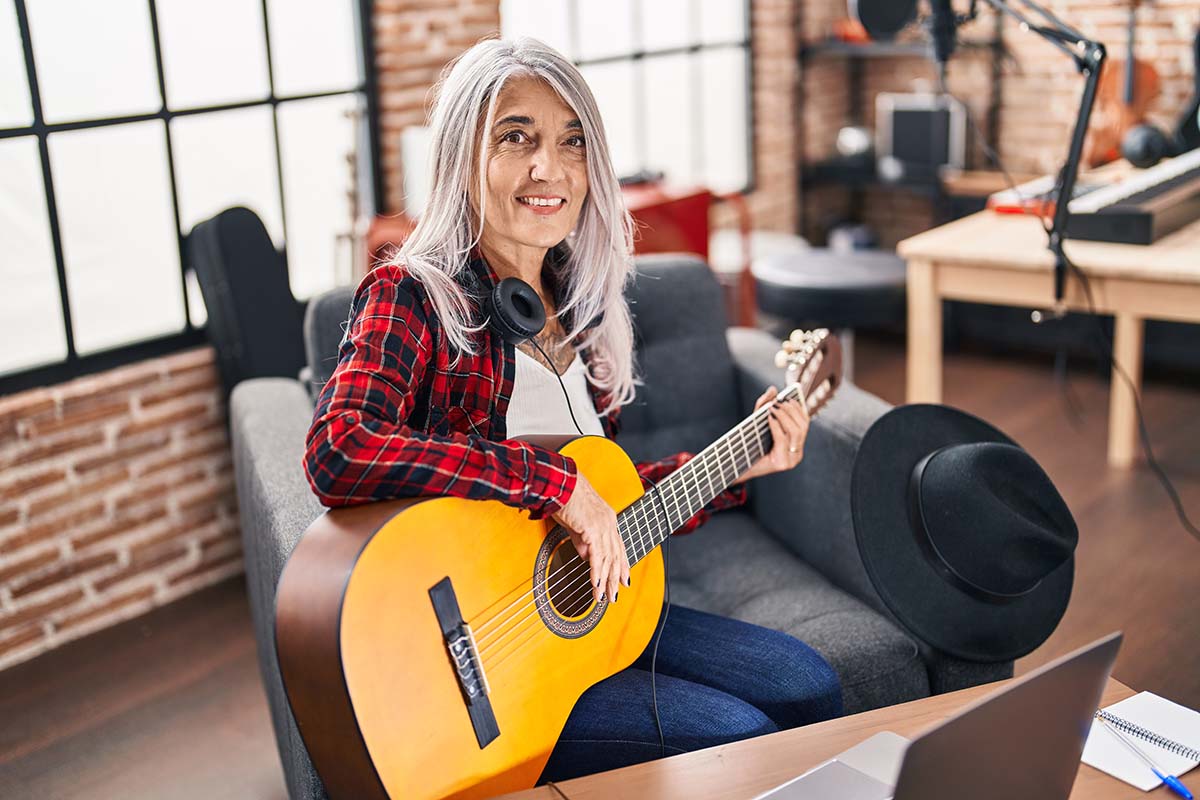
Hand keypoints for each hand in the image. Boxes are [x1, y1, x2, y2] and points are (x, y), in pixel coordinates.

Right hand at [551, 473, 629, 604]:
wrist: (560, 483)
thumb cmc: (564, 497)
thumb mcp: (575, 523)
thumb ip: (581, 540)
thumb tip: (585, 556)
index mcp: (607, 519)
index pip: (619, 546)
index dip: (622, 565)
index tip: (624, 580)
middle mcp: (609, 522)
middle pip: (616, 556)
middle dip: (615, 579)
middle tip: (614, 596)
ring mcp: (603, 526)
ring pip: (608, 559)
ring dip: (605, 581)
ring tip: (603, 597)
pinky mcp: (592, 529)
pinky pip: (596, 556)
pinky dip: (596, 572)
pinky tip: (596, 584)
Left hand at [733, 386, 809, 484]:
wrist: (738, 467)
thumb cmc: (749, 444)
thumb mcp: (757, 422)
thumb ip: (764, 405)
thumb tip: (773, 389)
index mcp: (795, 444)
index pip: (805, 423)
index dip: (799, 408)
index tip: (789, 397)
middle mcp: (797, 453)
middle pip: (803, 427)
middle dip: (791, 411)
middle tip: (778, 402)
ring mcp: (792, 460)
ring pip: (796, 433)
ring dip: (785, 416)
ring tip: (773, 407)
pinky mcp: (782, 464)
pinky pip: (783, 440)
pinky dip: (777, 426)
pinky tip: (770, 417)